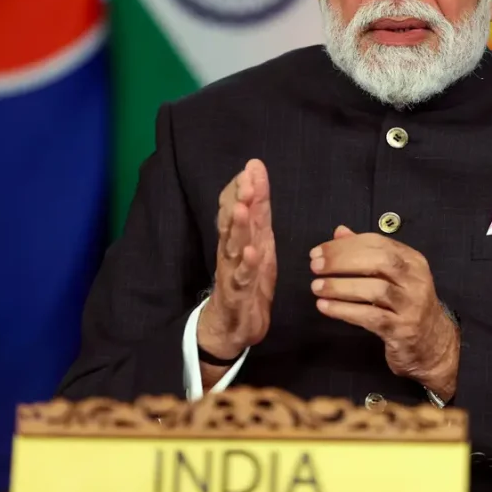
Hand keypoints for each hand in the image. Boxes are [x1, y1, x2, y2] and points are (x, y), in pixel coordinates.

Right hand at [198, 159, 276, 360]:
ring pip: (233, 246)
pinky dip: (246, 266)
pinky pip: (241, 278)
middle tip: (246, 182)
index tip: (252, 167)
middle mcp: (232, 250)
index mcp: (240, 236)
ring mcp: (232, 271)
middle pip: (233, 222)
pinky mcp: (237, 293)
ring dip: (237, 227)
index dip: (244, 187)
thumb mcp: (259, 240)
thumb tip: (256, 172)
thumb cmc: (248, 277)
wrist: (234, 324)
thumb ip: (258, 209)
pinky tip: (251, 253)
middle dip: (239, 200)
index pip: (237, 206)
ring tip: (241, 209)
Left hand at [310, 226, 459, 400]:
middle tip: (315, 266)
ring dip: (341, 286)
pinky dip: (345, 310)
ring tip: (316, 287)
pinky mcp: (402, 330)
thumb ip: (367, 252)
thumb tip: (340, 232)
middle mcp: (415, 280)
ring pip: (375, 289)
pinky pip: (371, 317)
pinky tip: (325, 307)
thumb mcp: (393, 276)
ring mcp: (411, 306)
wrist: (433, 346)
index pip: (377, 243)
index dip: (345, 245)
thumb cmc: (407, 306)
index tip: (318, 252)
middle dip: (342, 261)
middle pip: (379, 261)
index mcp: (412, 260)